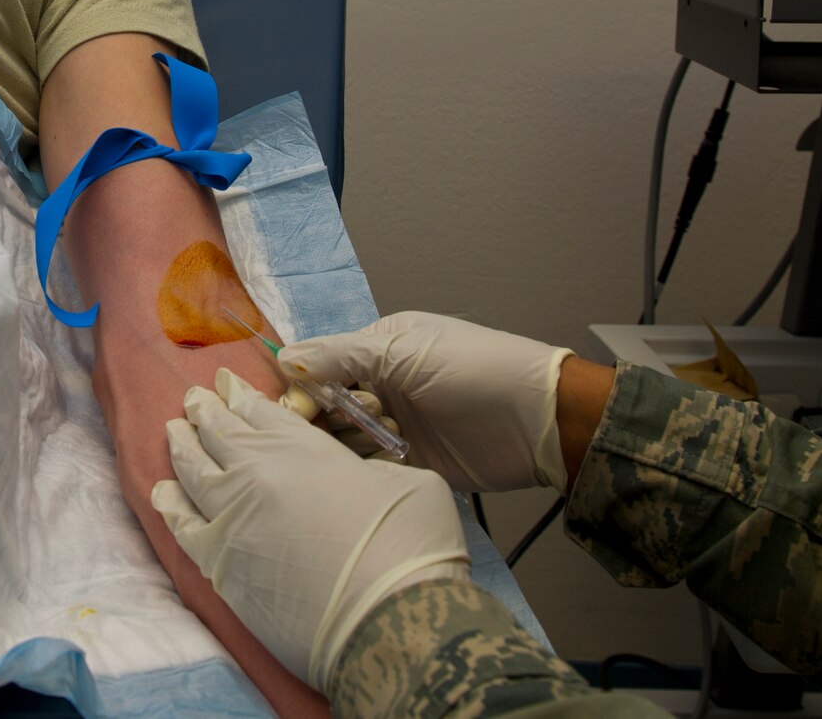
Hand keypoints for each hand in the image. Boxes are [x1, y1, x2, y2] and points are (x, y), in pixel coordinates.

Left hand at [152, 368, 469, 691]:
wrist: (388, 619)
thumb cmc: (409, 546)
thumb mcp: (406, 480)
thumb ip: (370, 470)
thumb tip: (362, 478)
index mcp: (300, 445)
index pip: (257, 409)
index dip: (238, 394)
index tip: (224, 383)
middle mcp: (255, 473)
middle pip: (218, 433)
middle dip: (204, 411)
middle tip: (193, 399)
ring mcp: (230, 519)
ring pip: (192, 473)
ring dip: (181, 448)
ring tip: (172, 431)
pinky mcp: (220, 566)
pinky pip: (182, 527)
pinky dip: (170, 505)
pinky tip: (162, 493)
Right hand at [279, 311, 574, 492]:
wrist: (537, 422)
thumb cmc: (472, 371)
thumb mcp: (403, 352)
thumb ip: (340, 356)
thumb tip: (284, 357)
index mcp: (379, 348)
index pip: (322, 366)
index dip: (303, 388)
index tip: (291, 410)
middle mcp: (382, 385)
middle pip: (328, 406)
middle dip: (323, 419)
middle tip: (327, 432)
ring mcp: (396, 427)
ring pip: (345, 440)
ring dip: (347, 444)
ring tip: (366, 443)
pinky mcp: (409, 466)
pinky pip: (368, 469)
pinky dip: (361, 471)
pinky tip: (362, 472)